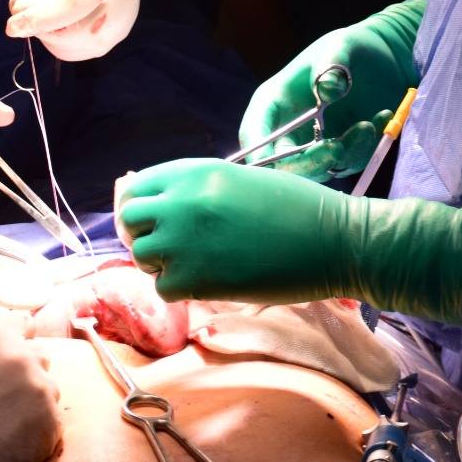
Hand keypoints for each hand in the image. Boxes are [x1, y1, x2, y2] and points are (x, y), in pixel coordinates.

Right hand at [0, 312, 60, 461]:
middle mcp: (24, 355)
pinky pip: (50, 419)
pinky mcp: (53, 422)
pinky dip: (37, 428)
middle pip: (37, 355)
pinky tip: (12, 442)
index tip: (5, 357)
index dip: (13, 340)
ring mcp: (42, 389)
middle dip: (23, 371)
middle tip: (0, 397)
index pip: (21, 324)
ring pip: (47, 388)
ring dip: (32, 400)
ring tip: (3, 424)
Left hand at [7, 0, 143, 60]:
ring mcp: (121, 24)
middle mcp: (124, 1)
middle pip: (73, 32)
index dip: (44, 17)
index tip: (12, 26)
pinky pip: (74, 51)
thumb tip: (22, 15)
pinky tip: (57, 13)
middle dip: (39, 23)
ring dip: (46, 30)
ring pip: (70, 47)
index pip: (78, 0)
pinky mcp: (113, 38)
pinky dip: (56, 38)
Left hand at [115, 158, 461, 323]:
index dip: (143, 204)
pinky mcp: (195, 278)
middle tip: (170, 247)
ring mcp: (185, 240)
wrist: (332, 240)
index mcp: (196, 171)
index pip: (137, 185)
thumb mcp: (243, 181)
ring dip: (162, 263)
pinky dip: (180, 289)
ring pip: (142, 255)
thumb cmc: (298, 208)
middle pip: (129, 219)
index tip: (156, 219)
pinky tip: (209, 282)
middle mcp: (182, 201)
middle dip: (145, 233)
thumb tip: (164, 203)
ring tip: (195, 265)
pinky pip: (163, 287)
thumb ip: (201, 188)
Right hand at [237, 0, 425, 180]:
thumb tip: (329, 91)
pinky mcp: (342, 151)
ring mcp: (316, 143)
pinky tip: (382, 116)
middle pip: (285, 164)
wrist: (382, 56)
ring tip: (368, 123)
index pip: (254, 135)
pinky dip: (367, 147)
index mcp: (274, 103)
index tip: (276, 164)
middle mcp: (290, 129)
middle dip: (310, 162)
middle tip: (338, 148)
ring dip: (347, 153)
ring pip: (322, 169)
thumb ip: (332, 67)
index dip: (259, 155)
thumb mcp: (339, 48)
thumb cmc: (349, 47)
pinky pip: (350, 162)